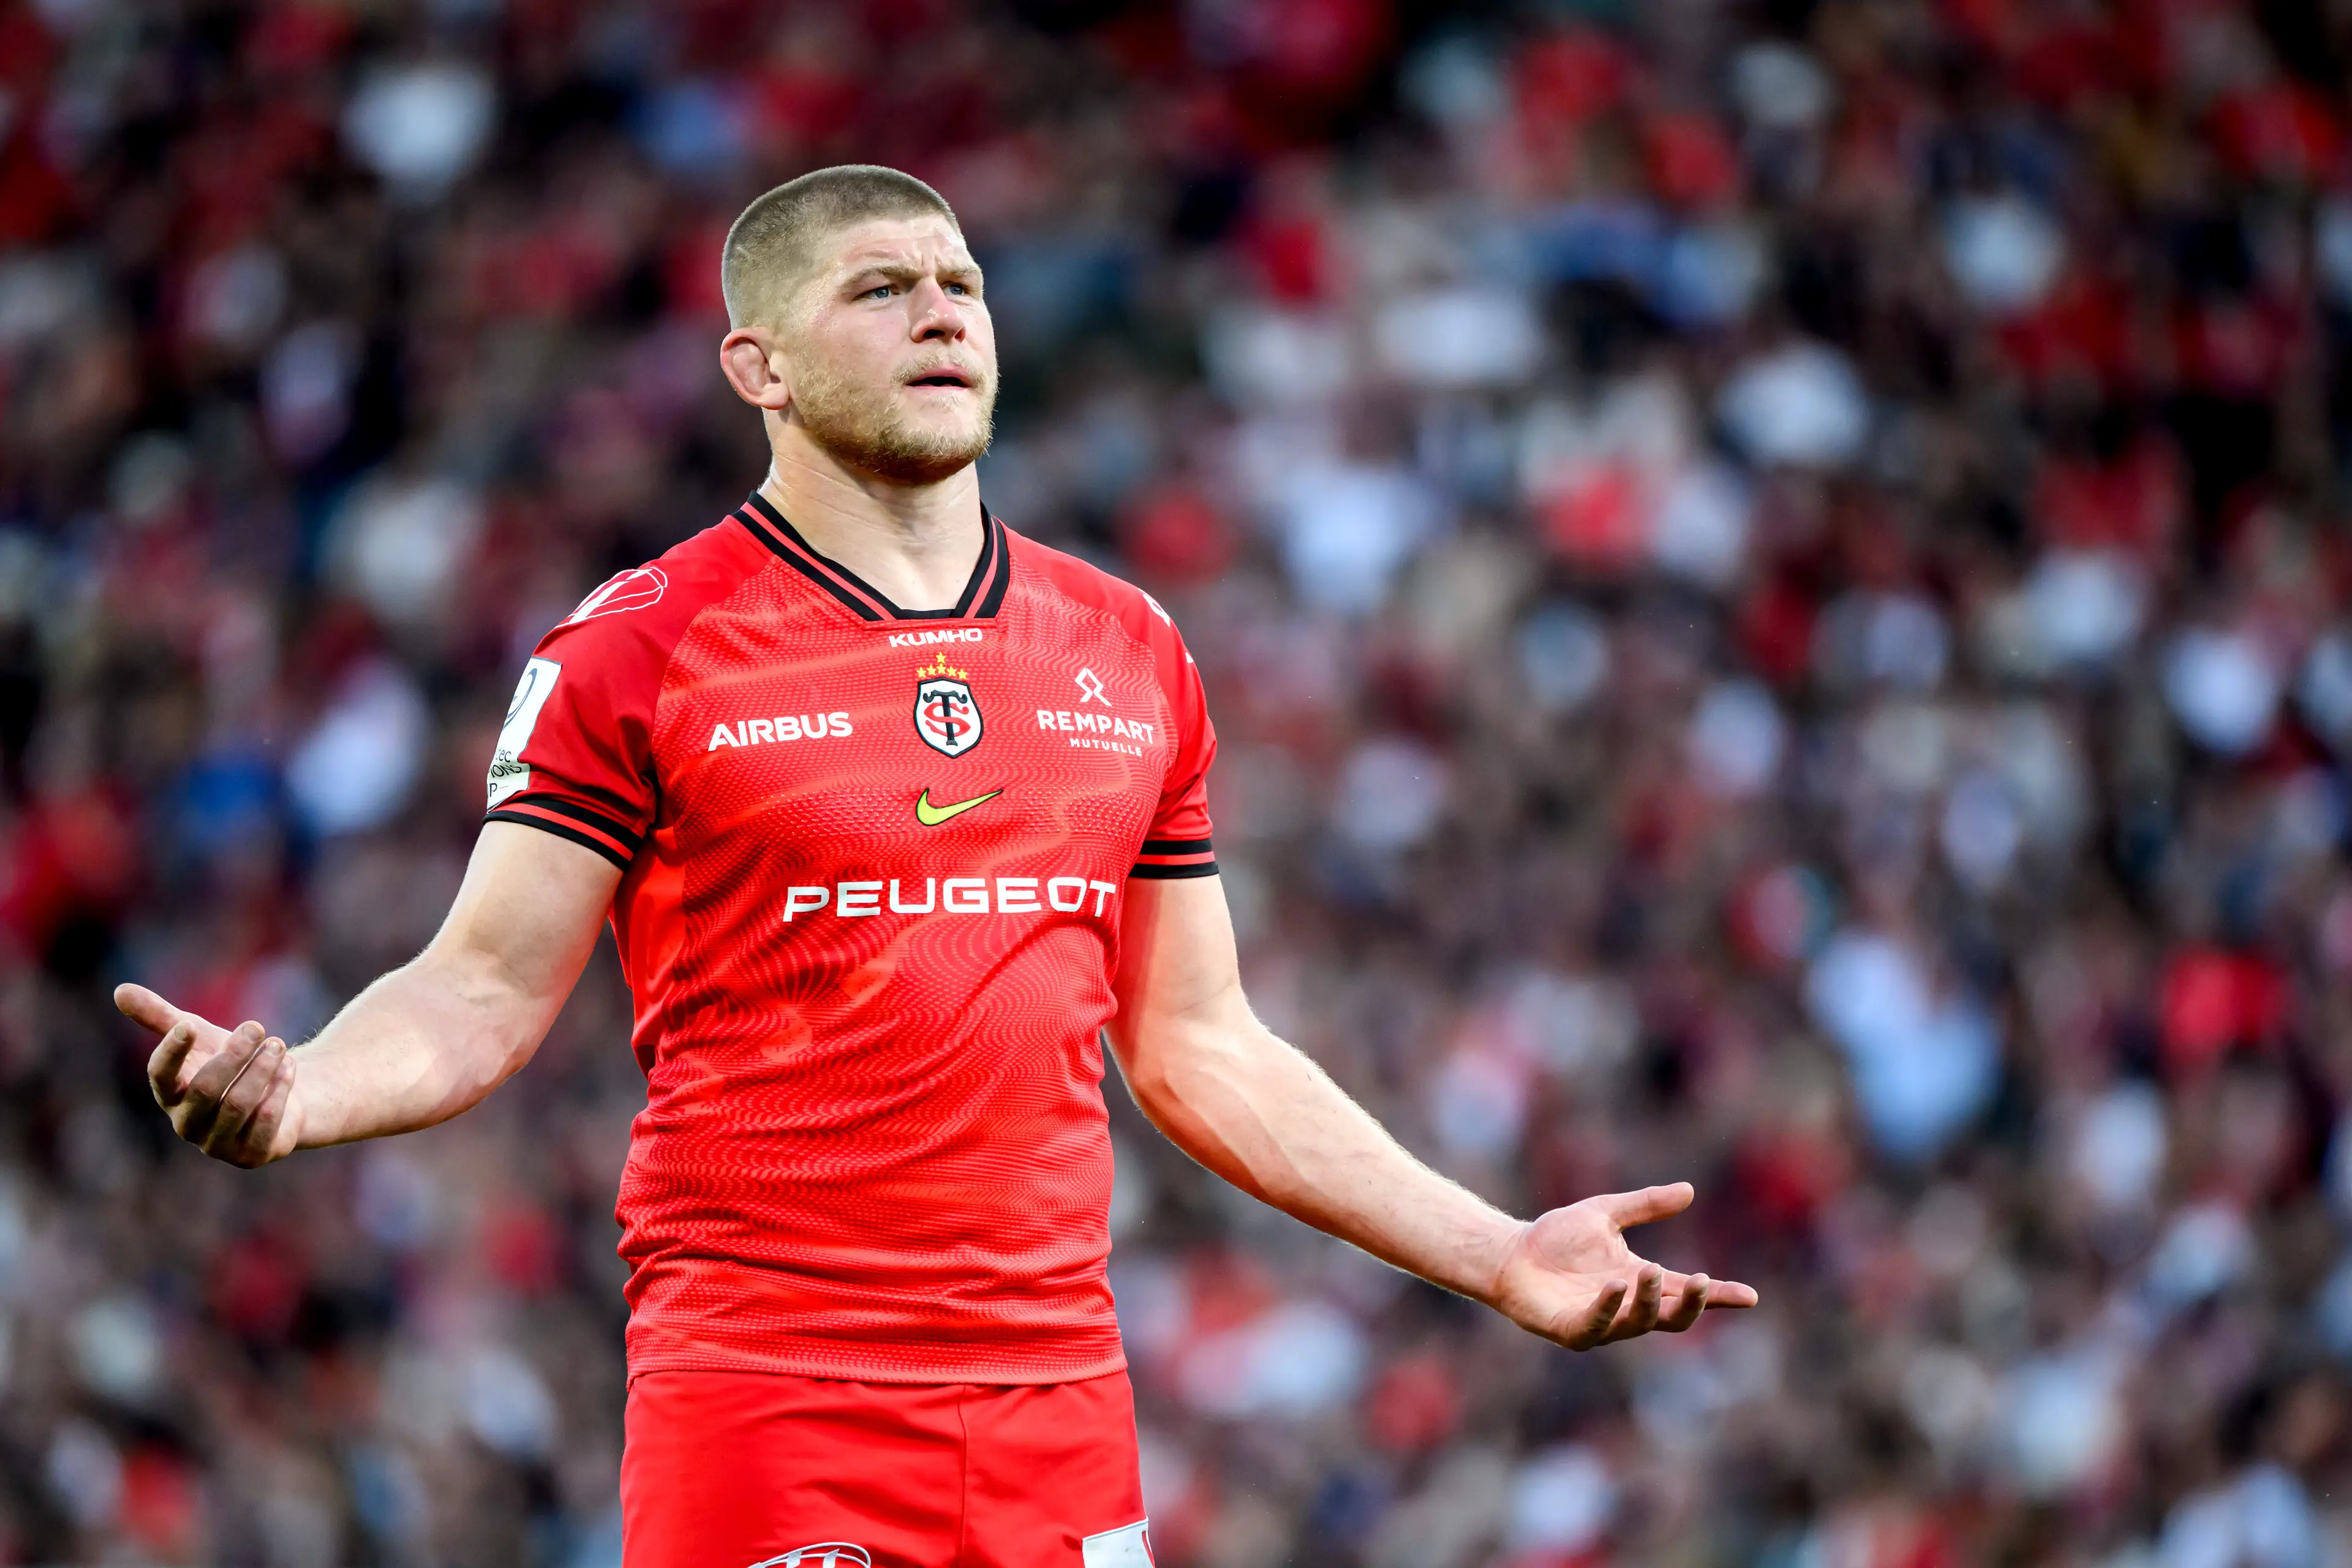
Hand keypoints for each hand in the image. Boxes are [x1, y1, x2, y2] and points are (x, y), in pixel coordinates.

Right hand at [115, 983, 301, 1167]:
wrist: (277, 1093)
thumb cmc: (228, 1062)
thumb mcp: (197, 1034)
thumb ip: (160, 1016)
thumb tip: (118, 989)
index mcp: (169, 1094)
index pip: (160, 1076)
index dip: (172, 1052)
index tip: (191, 1026)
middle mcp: (187, 1123)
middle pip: (205, 1090)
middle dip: (233, 1056)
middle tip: (257, 1027)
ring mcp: (217, 1144)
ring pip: (237, 1106)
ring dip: (260, 1070)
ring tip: (278, 1044)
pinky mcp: (250, 1155)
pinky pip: (264, 1123)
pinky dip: (279, 1091)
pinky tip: (290, 1067)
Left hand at [1486, 1183, 1757, 1348]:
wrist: (1510, 1253)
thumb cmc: (1556, 1238)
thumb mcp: (1605, 1213)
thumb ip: (1645, 1205)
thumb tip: (1689, 1189)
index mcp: (1640, 1282)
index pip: (1686, 1292)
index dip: (1719, 1297)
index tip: (1749, 1297)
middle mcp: (1626, 1307)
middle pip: (1672, 1316)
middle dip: (1691, 1303)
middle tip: (1702, 1282)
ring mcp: (1601, 1322)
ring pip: (1637, 1322)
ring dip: (1648, 1299)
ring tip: (1649, 1271)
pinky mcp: (1572, 1330)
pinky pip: (1594, 1326)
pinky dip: (1606, 1307)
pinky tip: (1613, 1287)